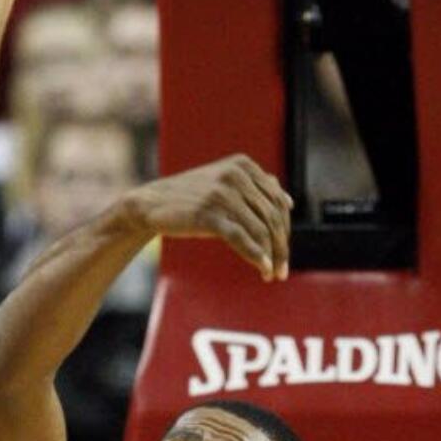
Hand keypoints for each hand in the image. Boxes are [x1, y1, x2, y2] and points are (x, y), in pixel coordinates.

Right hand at [130, 155, 292, 280]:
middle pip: (272, 217)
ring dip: (271, 256)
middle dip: (281, 247)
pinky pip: (241, 238)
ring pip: (260, 230)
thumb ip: (256, 188)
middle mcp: (236, 176)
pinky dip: (255, 256)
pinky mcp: (208, 214)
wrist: (151, 203)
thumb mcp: (224, 184)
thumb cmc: (190, 197)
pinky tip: (262, 269)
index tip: (283, 251)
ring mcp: (222, 194)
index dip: (285, 229)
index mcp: (243, 166)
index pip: (277, 201)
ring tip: (272, 274)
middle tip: (282, 270)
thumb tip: (289, 201)